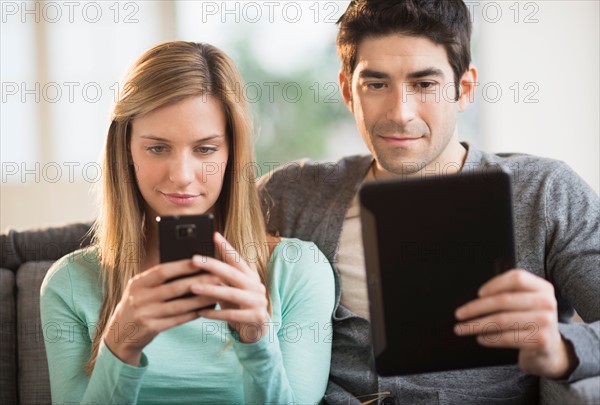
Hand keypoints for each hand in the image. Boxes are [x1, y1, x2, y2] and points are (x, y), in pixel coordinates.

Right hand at [103, 259, 220, 365]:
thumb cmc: (138, 304)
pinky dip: (192, 314)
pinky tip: (205, 309)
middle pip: (174, 288)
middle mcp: (139, 298)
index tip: (200, 261)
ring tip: (216, 294)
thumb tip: (189, 266)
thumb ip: (158, 279)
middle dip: (198, 282)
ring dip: (200, 299)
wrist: (119, 333)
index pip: (162, 271)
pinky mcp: (151, 328)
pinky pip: (177, 320)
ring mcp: (145, 314)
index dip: (182, 266)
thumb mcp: (141, 289)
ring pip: (178, 305)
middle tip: (217, 277)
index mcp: (137, 283)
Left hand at [190, 232, 268, 343]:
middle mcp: (257, 286)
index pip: (238, 259)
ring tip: (192, 287)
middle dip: (213, 266)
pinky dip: (215, 313)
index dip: (227, 247)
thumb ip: (222, 280)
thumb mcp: (233, 291)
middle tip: (194, 260)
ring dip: (210, 290)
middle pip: (233, 273)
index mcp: (251, 277)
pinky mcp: (256, 318)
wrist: (258, 332)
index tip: (214, 235)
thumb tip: (200, 266)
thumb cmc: (240, 308)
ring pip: (232, 293)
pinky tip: (201, 312)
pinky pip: (232, 315)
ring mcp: (258, 302)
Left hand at [454, 269, 577, 378]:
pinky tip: (480, 338)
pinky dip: (489, 338)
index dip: (495, 284)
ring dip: (477, 325)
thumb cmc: (529, 322)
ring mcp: (546, 322)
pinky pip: (507, 337)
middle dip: (476, 308)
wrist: (550, 351)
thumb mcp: (525, 304)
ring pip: (501, 320)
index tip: (477, 293)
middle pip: (503, 300)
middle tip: (458, 314)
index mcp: (543, 288)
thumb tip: (475, 295)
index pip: (517, 278)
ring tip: (461, 329)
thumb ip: (509, 294)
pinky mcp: (541, 341)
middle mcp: (547, 302)